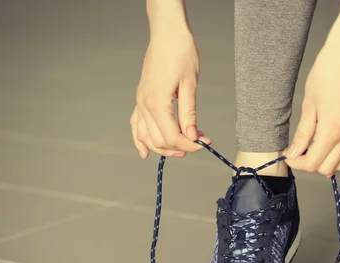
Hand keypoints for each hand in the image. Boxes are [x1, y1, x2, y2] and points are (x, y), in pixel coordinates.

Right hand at [130, 32, 210, 158]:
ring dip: (162, 147)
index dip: (189, 145)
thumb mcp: (190, 84)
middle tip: (199, 143)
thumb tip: (192, 136)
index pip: (172, 136)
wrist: (167, 34)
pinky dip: (140, 140)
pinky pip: (135, 125)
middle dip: (179, 147)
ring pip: (145, 136)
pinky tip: (145, 152)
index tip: (204, 144)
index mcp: (157, 102)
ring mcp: (140, 101)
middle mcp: (144, 104)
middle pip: (158, 140)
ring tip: (181, 150)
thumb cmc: (180, 53)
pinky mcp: (140, 98)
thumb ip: (189, 114)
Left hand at [285, 44, 339, 176]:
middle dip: (311, 164)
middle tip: (298, 153)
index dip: (298, 163)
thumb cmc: (327, 73)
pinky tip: (327, 142)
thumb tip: (294, 153)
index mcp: (333, 131)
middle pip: (329, 168)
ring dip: (328, 162)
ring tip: (314, 150)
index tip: (289, 156)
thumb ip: (303, 133)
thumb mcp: (308, 105)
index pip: (313, 162)